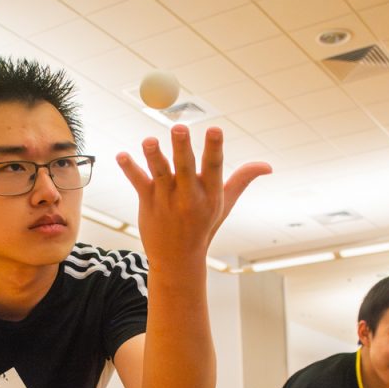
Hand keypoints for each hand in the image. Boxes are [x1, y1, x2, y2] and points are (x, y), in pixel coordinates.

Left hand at [116, 125, 270, 261]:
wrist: (178, 259)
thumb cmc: (203, 225)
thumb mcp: (224, 203)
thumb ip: (242, 180)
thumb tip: (267, 166)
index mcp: (210, 195)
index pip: (214, 168)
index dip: (214, 148)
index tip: (215, 129)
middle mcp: (189, 197)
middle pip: (185, 168)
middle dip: (182, 148)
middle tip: (179, 128)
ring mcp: (167, 201)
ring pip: (159, 174)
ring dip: (153, 156)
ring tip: (148, 141)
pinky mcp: (147, 204)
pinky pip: (138, 183)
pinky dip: (129, 169)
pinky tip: (121, 156)